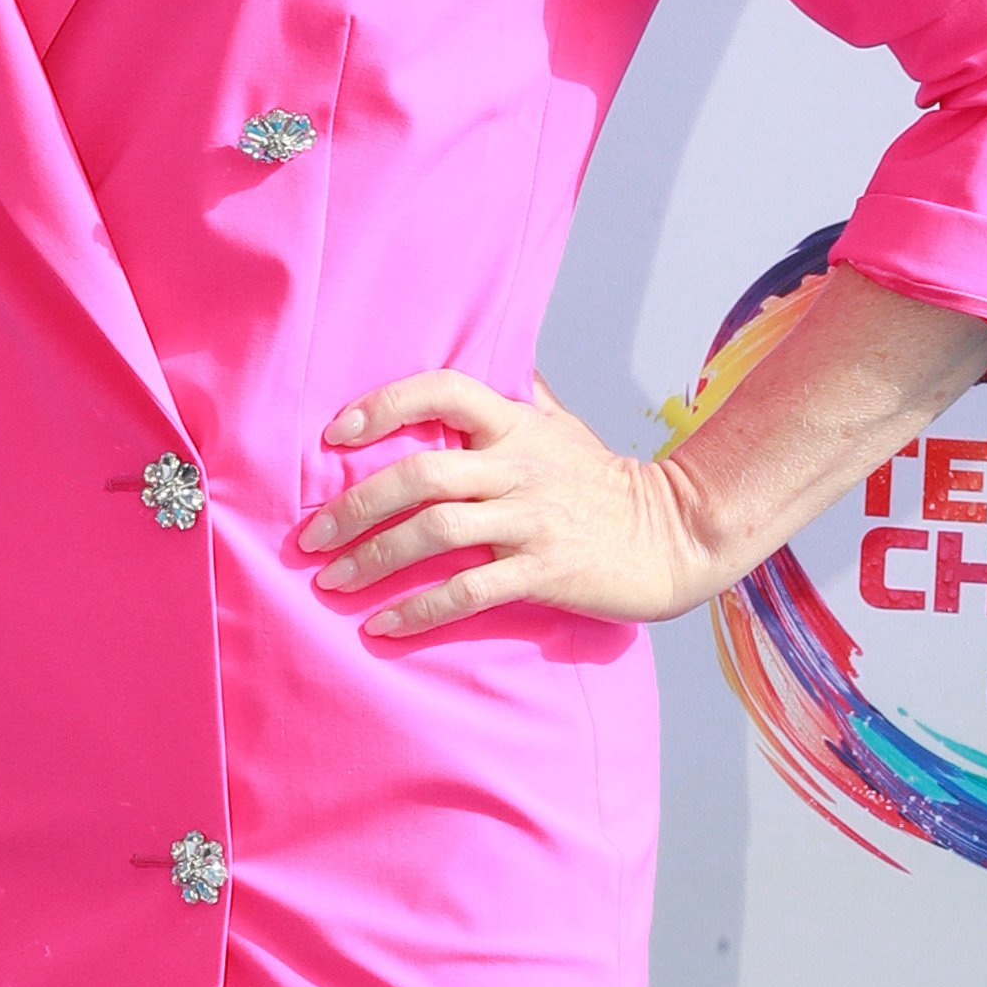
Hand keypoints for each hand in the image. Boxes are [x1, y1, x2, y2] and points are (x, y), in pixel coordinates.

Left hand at [299, 370, 711, 636]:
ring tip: (332, 582)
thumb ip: (519, 397)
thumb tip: (489, 360)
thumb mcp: (564, 428)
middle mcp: (520, 467)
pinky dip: (419, 610)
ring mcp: (532, 520)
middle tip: (310, 536)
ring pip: (435, 533)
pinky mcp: (545, 572)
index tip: (334, 433)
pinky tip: (384, 626)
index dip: (384, 405)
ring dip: (374, 559)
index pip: (443, 391)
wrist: (676, 536)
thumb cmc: (606, 484)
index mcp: (516, 426)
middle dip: (355, 506)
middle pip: (421, 475)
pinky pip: (469, 592)